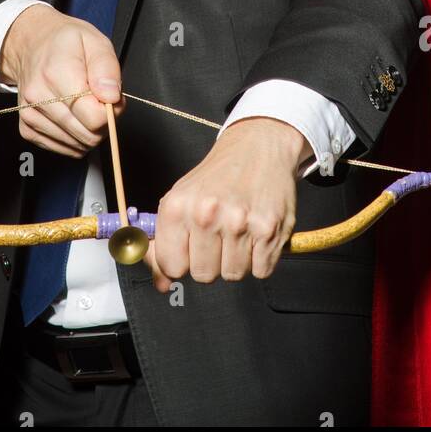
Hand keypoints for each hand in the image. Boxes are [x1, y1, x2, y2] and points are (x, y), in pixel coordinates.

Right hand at [0, 4, 123, 156]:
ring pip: (77, 146)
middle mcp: (38, 97)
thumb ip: (107, 68)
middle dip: (102, 123)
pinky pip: (64, 149)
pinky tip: (73, 115)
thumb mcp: (95, 41)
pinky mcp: (27, 129)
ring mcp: (29, 116)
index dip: (111, 110)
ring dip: (89, 130)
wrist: (31, 45)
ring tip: (85, 105)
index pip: (94, 117)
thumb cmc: (65, 43)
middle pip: (87, 135)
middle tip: (99, 100)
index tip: (109, 96)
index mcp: (56, 73)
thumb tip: (111, 97)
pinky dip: (75, 137)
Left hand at [144, 117, 310, 291]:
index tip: (190, 248)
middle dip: (211, 260)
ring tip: (238, 230)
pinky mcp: (269, 229)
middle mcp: (206, 214)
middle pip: (203, 275)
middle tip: (218, 234)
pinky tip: (256, 232)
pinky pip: (261, 271)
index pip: (171, 266)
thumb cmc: (218, 176)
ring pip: (233, 275)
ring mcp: (239, 223)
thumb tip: (161, 284)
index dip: (182, 261)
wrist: (259, 146)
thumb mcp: (181, 199)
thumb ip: (165, 242)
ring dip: (237, 259)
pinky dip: (261, 258)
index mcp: (177, 207)